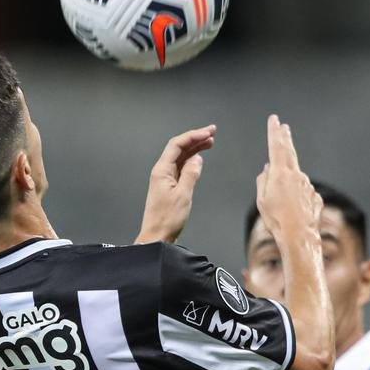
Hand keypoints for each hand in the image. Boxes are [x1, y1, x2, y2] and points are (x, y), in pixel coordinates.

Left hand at [135, 125, 215, 243]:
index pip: (177, 145)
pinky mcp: (169, 186)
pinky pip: (181, 167)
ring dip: (195, 149)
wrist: (157, 236)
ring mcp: (165, 178)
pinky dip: (191, 161)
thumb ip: (191, 174)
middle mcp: (162, 171)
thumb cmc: (167, 219)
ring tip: (210, 142)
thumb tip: (197, 159)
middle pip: (179, 148)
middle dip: (195, 139)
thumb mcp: (183, 195)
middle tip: (212, 133)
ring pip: (181, 157)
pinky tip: (199, 159)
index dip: (193, 136)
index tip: (208, 132)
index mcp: (162, 170)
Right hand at [255, 114, 320, 242]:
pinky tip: (293, 212)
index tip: (274, 120)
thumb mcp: (261, 199)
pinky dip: (296, 197)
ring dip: (288, 183)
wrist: (298, 236)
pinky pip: (302, 192)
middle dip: (286, 138)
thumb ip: (263, 180)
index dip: (274, 132)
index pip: (277, 146)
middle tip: (284, 126)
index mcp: (281, 173)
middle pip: (290, 152)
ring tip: (281, 202)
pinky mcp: (315, 196)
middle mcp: (297, 175)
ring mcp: (307, 185)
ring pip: (295, 178)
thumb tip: (268, 168)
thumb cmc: (276, 219)